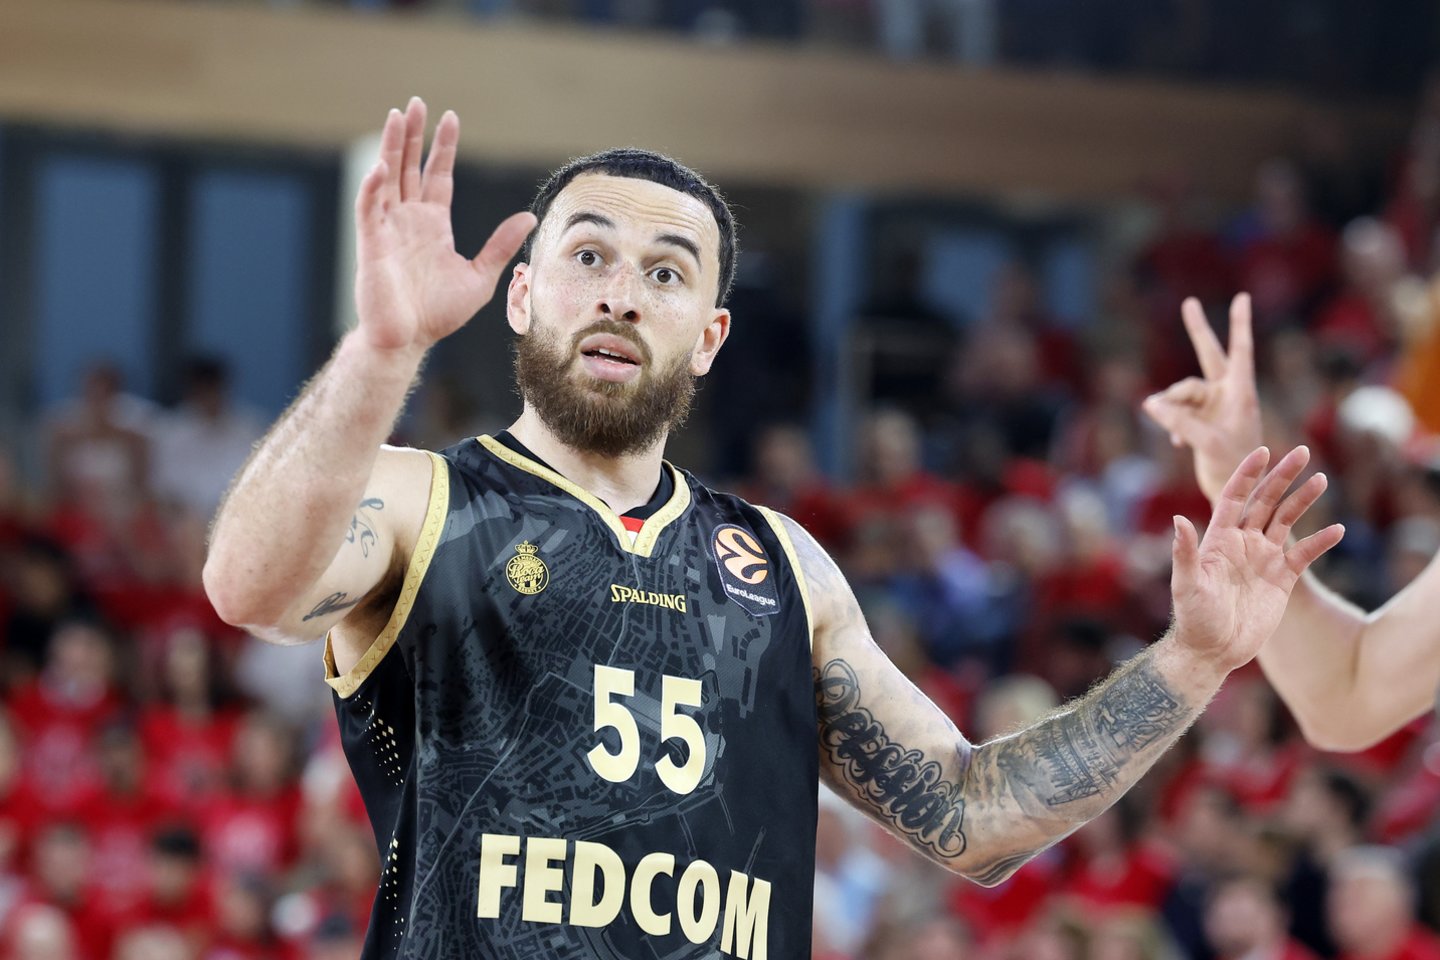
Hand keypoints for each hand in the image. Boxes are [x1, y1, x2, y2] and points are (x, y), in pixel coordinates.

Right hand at [353, 97, 536, 354]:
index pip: (438, 176)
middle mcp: (409, 220)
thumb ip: (500, 245)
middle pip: (409, 167)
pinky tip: (381, 167)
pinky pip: (369, 208)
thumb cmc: (438, 314)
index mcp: (433, 225)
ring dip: (391, 148)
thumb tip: (529, 217)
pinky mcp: (372, 244)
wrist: (408, 341)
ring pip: (387, 178)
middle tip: (417, 102)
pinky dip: (373, 187)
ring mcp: (388, 229)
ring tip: (397, 116)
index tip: (450, 118)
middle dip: (413, 135)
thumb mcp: (480, 276)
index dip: (443, 147)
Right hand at [1142, 294, 1261, 501]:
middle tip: (1190, 303)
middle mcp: (1227, 395)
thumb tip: (1150, 402)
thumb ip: (1177, 420)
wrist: (1236, 495)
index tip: (1241, 298)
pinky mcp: (1201, 421)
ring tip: (1173, 432)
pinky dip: (1172, 424)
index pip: (1239, 352)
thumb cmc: (1232, 468)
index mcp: (1241, 394)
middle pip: (1209, 355)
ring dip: (1172, 408)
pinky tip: (1175, 443)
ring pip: (1182, 393)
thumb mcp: (1204, 442)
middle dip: (1198, 331)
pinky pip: (1177, 412)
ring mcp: (1213, 407)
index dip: (1239, 325)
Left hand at [1170, 446, 1342, 674]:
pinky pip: (1305, 554)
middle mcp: (1243, 543)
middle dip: (1282, 477)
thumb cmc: (1193, 618)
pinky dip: (1320, 542)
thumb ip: (1185, 553)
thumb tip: (1179, 520)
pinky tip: (1338, 529)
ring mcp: (1263, 558)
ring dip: (1303, 500)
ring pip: (1287, 521)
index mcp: (1219, 538)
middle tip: (1303, 453)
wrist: (1213, 650)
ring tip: (1321, 479)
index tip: (1264, 451)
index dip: (1248, 474)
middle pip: (1265, 501)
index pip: (1234, 497)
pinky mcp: (1282, 579)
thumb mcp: (1187, 585)